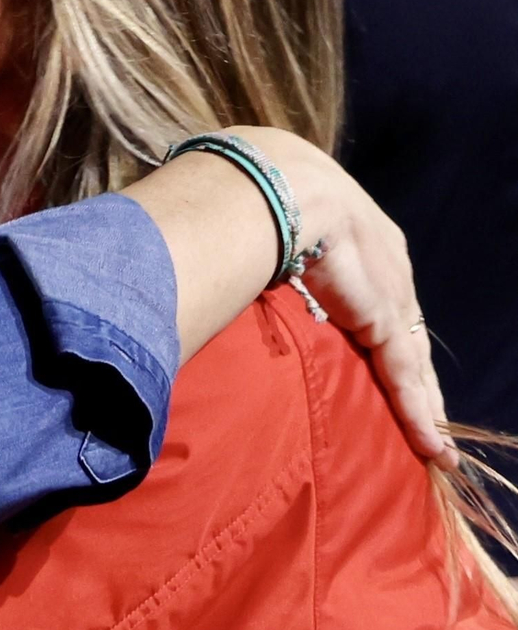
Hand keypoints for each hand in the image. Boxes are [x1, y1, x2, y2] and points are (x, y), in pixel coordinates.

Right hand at [227, 128, 453, 469]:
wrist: (271, 182)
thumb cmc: (244, 192)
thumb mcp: (256, 223)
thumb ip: (246, 250)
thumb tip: (197, 268)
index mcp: (352, 234)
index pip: (373, 295)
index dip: (379, 331)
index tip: (384, 366)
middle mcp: (383, 263)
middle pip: (402, 330)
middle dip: (412, 377)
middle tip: (424, 420)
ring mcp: (388, 292)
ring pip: (410, 360)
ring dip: (421, 405)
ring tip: (433, 447)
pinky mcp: (383, 319)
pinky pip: (404, 375)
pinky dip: (416, 413)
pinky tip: (431, 447)